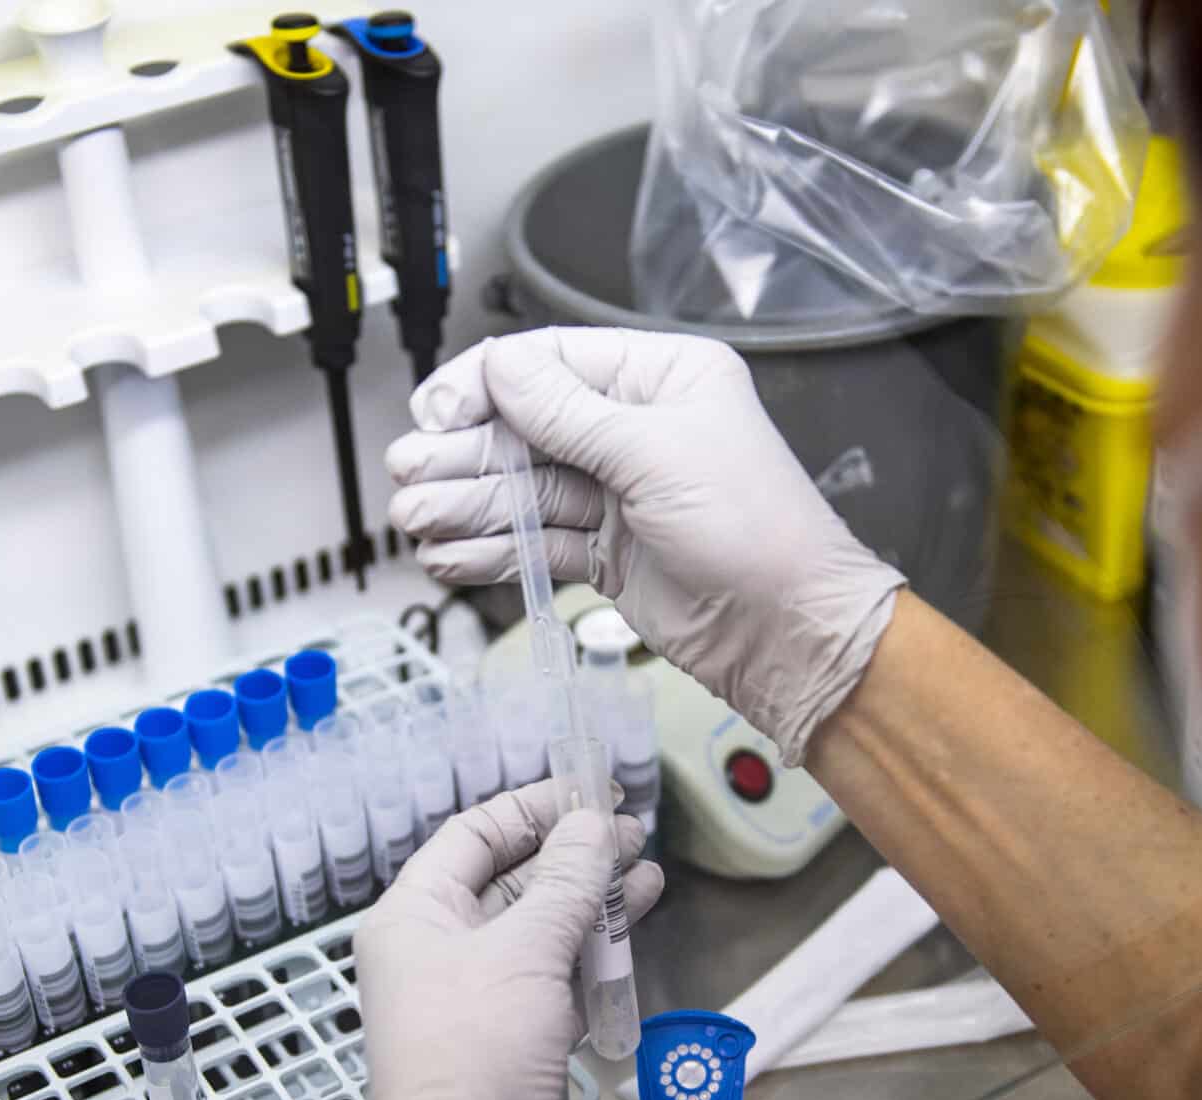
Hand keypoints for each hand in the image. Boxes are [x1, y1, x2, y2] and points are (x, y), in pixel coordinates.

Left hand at [354, 780, 662, 1099]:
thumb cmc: (476, 1049)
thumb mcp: (524, 948)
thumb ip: (566, 880)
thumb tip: (594, 824)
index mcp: (413, 916)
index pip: (471, 836)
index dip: (531, 808)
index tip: (588, 791)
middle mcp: (439, 948)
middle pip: (508, 878)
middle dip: (569, 851)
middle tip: (629, 828)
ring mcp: (480, 992)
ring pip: (540, 924)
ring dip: (591, 894)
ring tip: (644, 864)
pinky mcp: (519, 1031)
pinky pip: (559, 969)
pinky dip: (596, 944)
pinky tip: (636, 915)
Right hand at [387, 326, 905, 763]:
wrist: (789, 632)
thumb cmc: (758, 532)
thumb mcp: (656, 455)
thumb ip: (569, 413)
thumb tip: (500, 368)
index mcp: (662, 379)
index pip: (550, 363)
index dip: (486, 387)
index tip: (438, 414)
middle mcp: (636, 428)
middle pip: (526, 427)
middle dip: (465, 454)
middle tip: (412, 474)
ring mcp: (619, 492)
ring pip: (524, 488)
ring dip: (468, 505)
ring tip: (418, 521)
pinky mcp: (607, 550)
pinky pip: (538, 539)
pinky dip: (494, 549)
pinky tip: (450, 556)